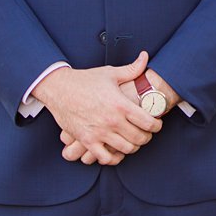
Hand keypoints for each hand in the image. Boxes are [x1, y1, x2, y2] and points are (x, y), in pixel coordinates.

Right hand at [34, 52, 158, 165]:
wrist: (58, 88)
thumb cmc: (85, 80)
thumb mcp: (110, 73)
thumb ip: (131, 69)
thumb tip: (145, 56)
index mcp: (121, 104)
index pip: (149, 123)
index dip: (157, 126)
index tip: (156, 124)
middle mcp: (112, 121)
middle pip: (140, 138)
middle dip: (147, 137)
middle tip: (146, 133)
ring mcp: (99, 132)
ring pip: (126, 149)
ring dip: (133, 147)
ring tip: (132, 141)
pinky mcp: (87, 141)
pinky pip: (105, 158)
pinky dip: (113, 158)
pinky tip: (116, 151)